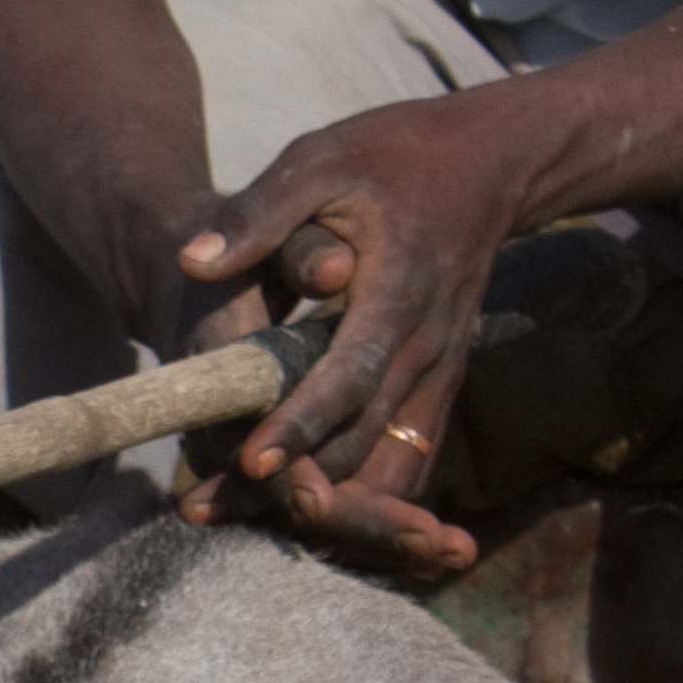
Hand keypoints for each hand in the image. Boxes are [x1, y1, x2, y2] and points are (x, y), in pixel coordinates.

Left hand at [169, 87, 535, 577]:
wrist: (491, 163)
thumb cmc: (395, 154)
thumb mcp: (321, 160)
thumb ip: (259, 213)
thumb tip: (192, 261)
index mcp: (397, 292)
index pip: (349, 375)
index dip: (301, 423)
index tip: (252, 462)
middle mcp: (427, 346)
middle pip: (368, 442)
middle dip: (302, 485)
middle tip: (222, 510)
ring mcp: (440, 372)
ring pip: (395, 467)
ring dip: (338, 512)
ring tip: (254, 528)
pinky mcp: (440, 386)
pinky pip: (412, 461)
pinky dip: (376, 505)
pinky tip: (321, 528)